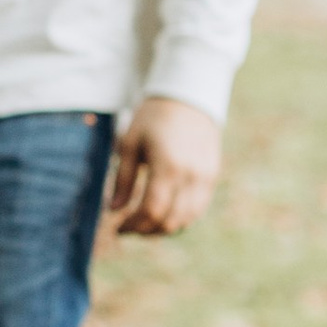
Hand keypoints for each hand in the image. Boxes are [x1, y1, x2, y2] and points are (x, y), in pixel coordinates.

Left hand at [107, 96, 222, 238]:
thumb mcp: (130, 144)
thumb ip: (123, 179)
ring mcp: (205, 178)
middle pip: (170, 220)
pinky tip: (163, 214)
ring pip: (187, 220)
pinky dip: (180, 218)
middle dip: (146, 230)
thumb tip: (113, 209)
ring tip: (144, 224)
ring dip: (164, 228)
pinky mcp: (212, 176)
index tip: (118, 227)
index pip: (152, 210)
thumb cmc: (153, 118)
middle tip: (128, 228)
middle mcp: (191, 176)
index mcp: (168, 166)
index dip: (133, 225)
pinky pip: (198, 209)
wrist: (188, 96)